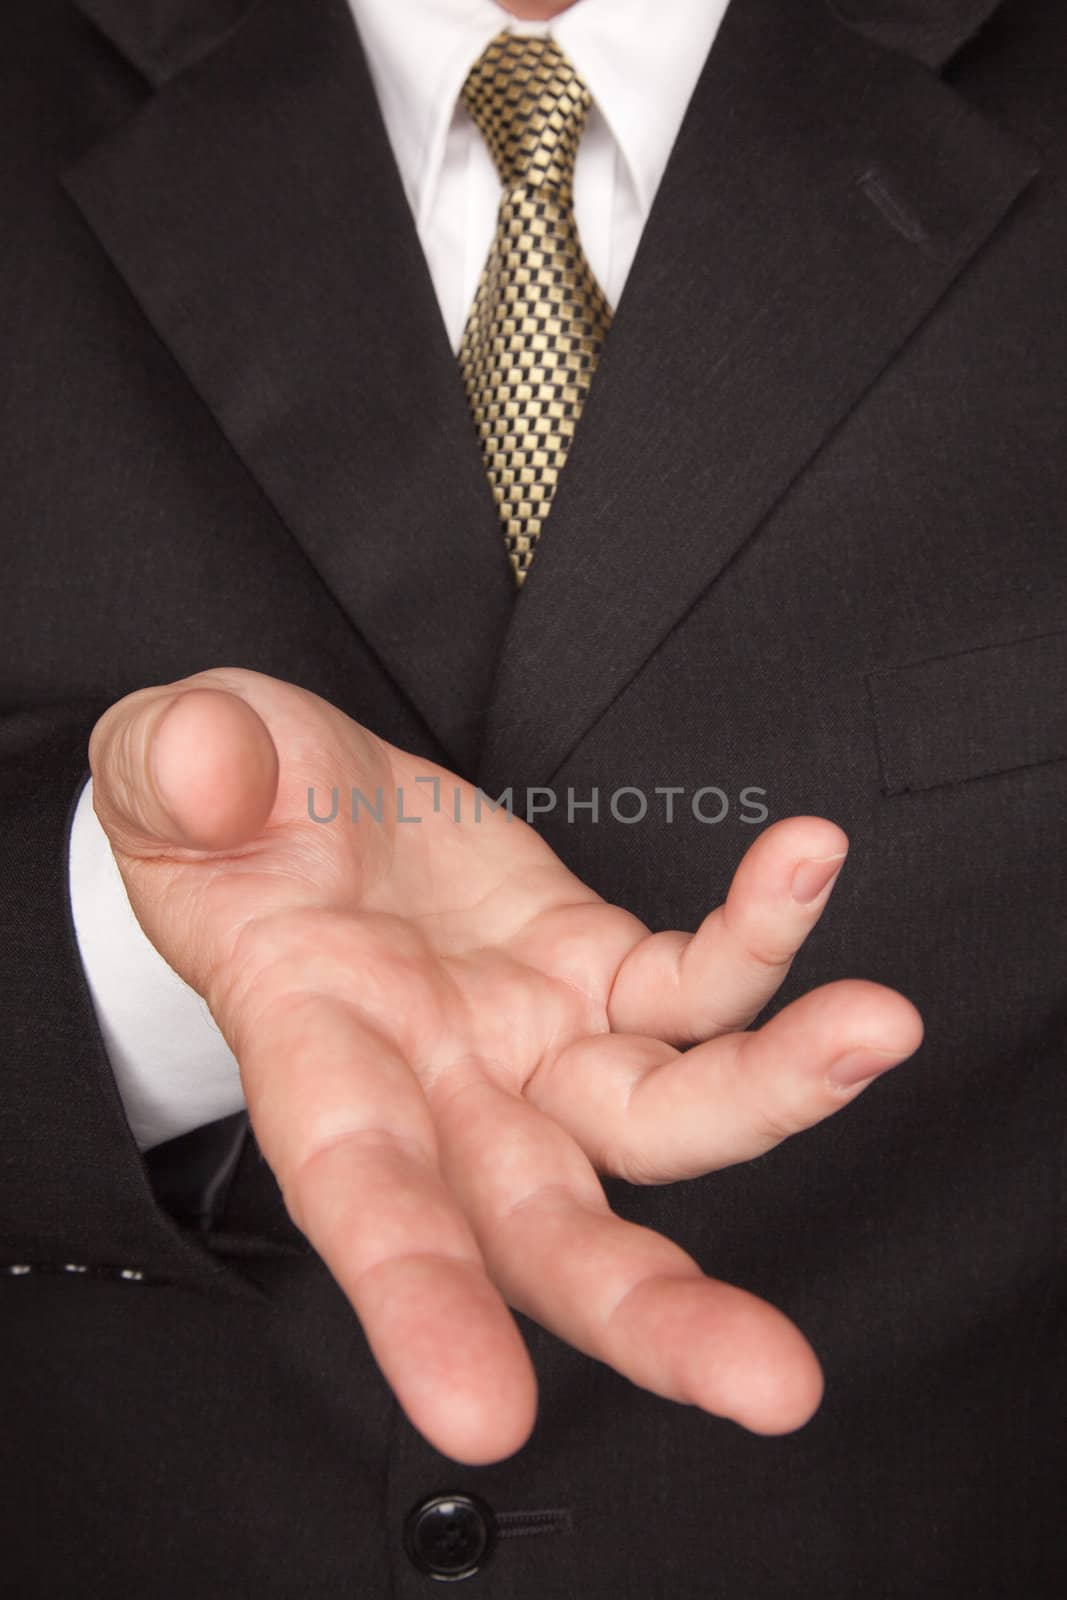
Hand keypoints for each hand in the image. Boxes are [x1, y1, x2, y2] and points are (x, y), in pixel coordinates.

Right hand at [90, 668, 921, 1463]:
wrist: (295, 792)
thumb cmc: (216, 807)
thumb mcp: (166, 768)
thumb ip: (181, 769)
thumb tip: (219, 779)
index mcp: (315, 1060)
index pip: (362, 1197)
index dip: (417, 1303)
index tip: (485, 1413)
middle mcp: (440, 1087)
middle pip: (551, 1232)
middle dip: (654, 1314)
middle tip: (768, 1379)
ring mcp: (533, 1039)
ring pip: (665, 1120)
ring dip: (776, 1093)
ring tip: (875, 1028)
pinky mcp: (598, 972)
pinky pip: (695, 979)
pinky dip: (760, 937)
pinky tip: (801, 866)